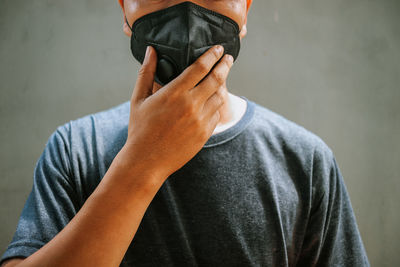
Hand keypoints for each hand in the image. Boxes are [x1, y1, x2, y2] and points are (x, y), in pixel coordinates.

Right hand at [121, 45, 233, 179]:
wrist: (147, 161)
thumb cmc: (140, 129)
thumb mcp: (138, 99)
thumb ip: (147, 72)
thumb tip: (151, 51)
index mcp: (175, 93)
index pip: (200, 67)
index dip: (212, 55)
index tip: (219, 48)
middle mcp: (191, 104)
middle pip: (217, 78)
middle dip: (225, 65)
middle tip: (229, 58)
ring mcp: (200, 120)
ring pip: (219, 97)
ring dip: (222, 85)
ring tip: (221, 78)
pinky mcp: (205, 133)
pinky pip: (216, 114)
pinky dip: (216, 105)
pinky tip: (212, 100)